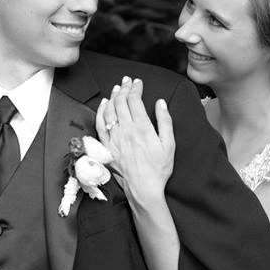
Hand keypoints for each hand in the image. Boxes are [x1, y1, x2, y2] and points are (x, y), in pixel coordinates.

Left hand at [95, 77, 174, 205]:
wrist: (143, 188)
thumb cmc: (158, 169)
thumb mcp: (169, 144)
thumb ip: (165, 121)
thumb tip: (160, 104)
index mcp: (142, 127)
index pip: (135, 100)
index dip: (135, 88)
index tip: (138, 82)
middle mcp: (126, 130)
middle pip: (121, 102)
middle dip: (124, 88)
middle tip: (127, 81)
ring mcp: (114, 138)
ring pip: (110, 110)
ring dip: (113, 96)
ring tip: (117, 88)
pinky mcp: (107, 146)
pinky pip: (100, 124)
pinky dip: (101, 111)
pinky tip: (104, 104)